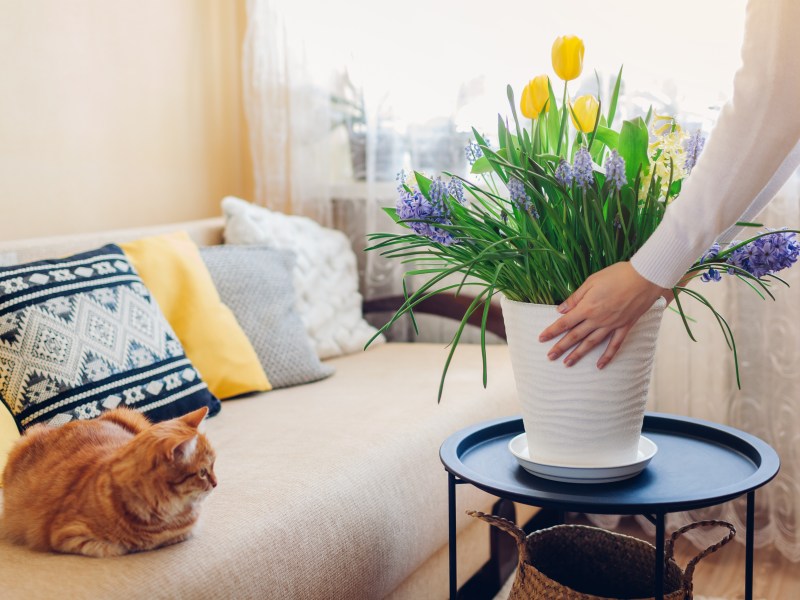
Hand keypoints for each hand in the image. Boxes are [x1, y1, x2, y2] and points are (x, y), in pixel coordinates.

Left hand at [538, 262, 667, 368]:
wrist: (645, 277)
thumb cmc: (617, 275)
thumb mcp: (591, 281)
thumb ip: (575, 297)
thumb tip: (561, 310)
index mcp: (587, 307)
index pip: (565, 322)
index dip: (552, 331)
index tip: (541, 339)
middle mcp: (597, 319)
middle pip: (575, 336)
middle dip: (560, 347)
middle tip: (550, 357)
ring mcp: (612, 325)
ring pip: (591, 343)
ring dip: (578, 354)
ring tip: (567, 363)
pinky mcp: (625, 326)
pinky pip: (615, 345)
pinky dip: (607, 356)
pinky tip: (599, 365)